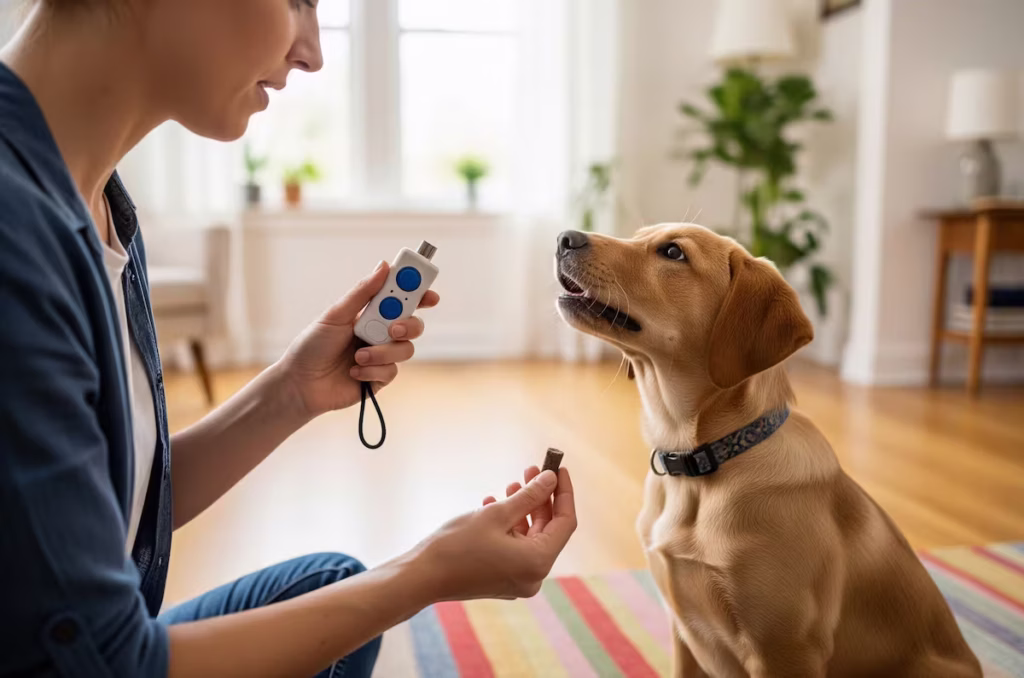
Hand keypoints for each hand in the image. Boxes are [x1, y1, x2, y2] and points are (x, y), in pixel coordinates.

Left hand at [277, 261, 439, 417]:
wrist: (301, 384)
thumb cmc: (312, 345)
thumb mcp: (335, 314)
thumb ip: (362, 292)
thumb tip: (384, 265)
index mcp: (370, 312)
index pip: (401, 298)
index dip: (419, 294)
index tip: (430, 296)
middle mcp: (380, 332)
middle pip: (412, 324)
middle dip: (408, 325)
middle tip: (393, 329)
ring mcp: (382, 355)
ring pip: (405, 349)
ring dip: (382, 352)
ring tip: (358, 355)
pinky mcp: (380, 377)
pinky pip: (392, 371)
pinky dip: (372, 369)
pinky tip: (353, 371)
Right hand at [416, 466, 576, 601]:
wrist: (422, 577)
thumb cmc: (457, 545)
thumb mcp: (497, 514)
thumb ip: (529, 496)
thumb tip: (551, 479)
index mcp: (538, 562)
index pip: (565, 522)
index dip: (563, 493)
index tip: (558, 469)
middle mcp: (534, 576)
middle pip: (548, 530)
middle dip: (540, 499)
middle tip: (531, 471)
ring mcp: (518, 581)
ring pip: (530, 537)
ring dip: (523, 510)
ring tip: (510, 486)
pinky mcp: (503, 580)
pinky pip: (516, 548)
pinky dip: (510, 526)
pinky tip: (493, 505)